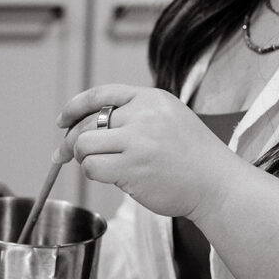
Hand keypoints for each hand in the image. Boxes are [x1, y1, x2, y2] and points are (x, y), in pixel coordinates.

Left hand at [55, 84, 248, 219]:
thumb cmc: (191, 157)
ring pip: (83, 145)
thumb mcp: (168, 119)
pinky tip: (113, 177)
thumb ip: (135, 116)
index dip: (75, 107)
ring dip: (84, 159)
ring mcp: (137, 141)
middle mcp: (143, 115)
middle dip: (69, 142)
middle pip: (86, 123)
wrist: (216, 184)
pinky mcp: (131, 168)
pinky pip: (92, 168)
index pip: (101, 94)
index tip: (62, 120)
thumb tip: (86, 128)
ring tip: (101, 167)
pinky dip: (94, 174)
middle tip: (63, 156)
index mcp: (151, 98)